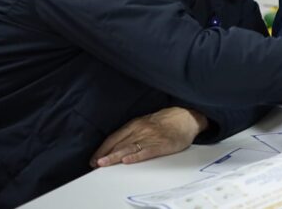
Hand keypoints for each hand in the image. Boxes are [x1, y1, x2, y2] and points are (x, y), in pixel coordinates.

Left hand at [90, 107, 207, 167]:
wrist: (187, 117)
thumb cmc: (166, 122)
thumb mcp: (146, 122)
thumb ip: (133, 132)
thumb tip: (116, 146)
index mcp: (136, 124)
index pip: (114, 137)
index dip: (103, 148)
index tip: (94, 159)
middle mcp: (141, 130)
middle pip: (119, 144)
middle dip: (106, 155)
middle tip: (96, 164)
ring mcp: (151, 137)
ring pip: (130, 148)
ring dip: (115, 156)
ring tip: (104, 164)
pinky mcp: (162, 144)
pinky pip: (147, 151)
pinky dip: (136, 156)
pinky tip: (128, 161)